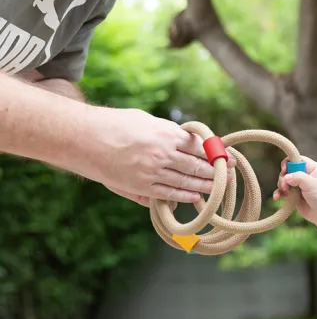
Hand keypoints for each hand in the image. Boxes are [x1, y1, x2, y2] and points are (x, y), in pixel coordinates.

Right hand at [88, 108, 235, 203]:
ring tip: (219, 188)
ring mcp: (152, 171)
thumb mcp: (146, 121)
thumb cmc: (115, 124)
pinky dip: (184, 196)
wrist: (84, 138)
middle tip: (231, 175)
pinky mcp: (140, 185)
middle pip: (197, 166)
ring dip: (205, 186)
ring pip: (186, 181)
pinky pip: (168, 193)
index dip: (215, 153)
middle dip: (217, 171)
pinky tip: (195, 196)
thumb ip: (167, 133)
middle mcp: (163, 153)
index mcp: (166, 134)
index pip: (199, 146)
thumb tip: (185, 143)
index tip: (228, 156)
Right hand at [273, 156, 316, 224]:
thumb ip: (298, 177)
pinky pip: (283, 192)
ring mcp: (299, 186)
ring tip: (284, 193)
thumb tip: (285, 177)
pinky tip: (277, 197)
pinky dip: (279, 194)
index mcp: (312, 168)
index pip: (296, 159)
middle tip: (285, 186)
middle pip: (288, 170)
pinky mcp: (295, 196)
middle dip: (283, 177)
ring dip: (281, 186)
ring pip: (284, 181)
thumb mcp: (312, 184)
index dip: (288, 163)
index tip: (284, 170)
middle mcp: (305, 175)